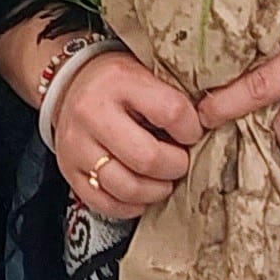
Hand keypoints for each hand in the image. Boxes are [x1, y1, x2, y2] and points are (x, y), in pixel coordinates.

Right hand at [49, 52, 200, 220]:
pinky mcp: (69, 171)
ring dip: (156, 190)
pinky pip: (106, 204)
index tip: (193, 133)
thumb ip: (175, 97)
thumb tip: (210, 128)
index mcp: (119, 81)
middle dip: (176, 166)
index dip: (192, 129)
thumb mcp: (147, 73)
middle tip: (180, 161)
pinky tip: (142, 192)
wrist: (70, 84)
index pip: (171, 112)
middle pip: (147, 158)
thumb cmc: (120, 83)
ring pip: (126, 187)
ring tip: (164, 180)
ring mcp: (76, 146)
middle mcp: (92, 113)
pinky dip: (132, 205)